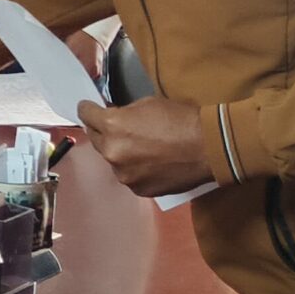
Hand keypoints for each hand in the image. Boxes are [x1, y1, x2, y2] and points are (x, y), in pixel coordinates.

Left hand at [76, 95, 212, 196]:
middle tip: (115, 127)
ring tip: (139, 148)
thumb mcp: (147, 103)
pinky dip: (133, 168)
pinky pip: (128, 175)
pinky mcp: (138, 189)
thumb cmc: (181, 119)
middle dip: (102, 132)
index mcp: (112, 126)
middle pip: (95, 139)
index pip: (86, 115)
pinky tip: (149, 162)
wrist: (208, 147)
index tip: (88, 108)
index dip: (87, 110)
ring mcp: (124, 174)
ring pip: (112, 160)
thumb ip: (124, 112)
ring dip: (119, 152)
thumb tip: (113, 117)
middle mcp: (112, 152)